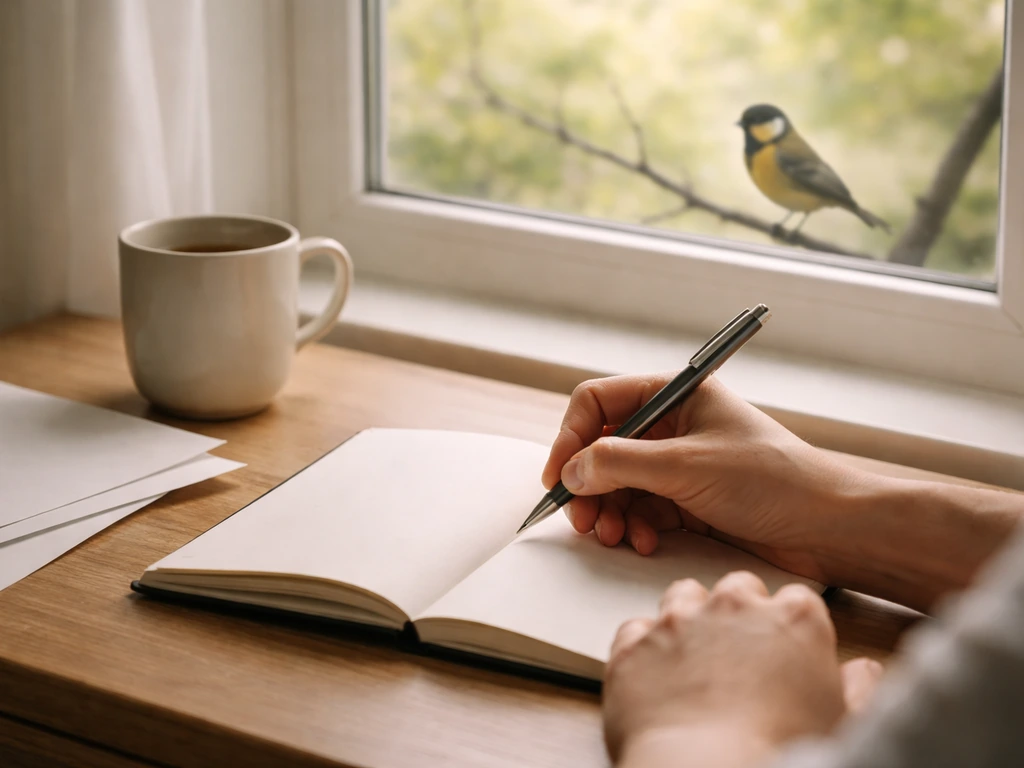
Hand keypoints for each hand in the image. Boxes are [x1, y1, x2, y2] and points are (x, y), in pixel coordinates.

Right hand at [541, 374, 872, 579]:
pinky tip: (644, 542)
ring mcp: (678, 463)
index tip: (559, 476)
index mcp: (675, 394)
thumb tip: (571, 471)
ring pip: (617, 483)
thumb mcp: (686, 466)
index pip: (599, 402)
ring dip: (608, 511)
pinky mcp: (687, 499)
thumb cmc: (772, 480)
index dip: (571, 437)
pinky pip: (640, 509)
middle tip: (582, 519)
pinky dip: (634, 526)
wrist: (829, 527)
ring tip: (613, 536)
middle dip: (588, 484)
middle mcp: (673, 424)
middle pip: (602, 447)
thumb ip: (620, 463)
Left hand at [604, 572, 882, 767]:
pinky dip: (643, 649)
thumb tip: (865, 672)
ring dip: (689, 619)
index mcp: (794, 619)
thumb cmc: (779, 754)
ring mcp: (678, 621)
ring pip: (683, 596)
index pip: (797, 599)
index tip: (785, 647)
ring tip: (694, 659)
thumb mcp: (842, 723)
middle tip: (739, 654)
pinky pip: (635, 630)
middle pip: (738, 588)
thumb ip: (858, 688)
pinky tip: (654, 676)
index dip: (789, 624)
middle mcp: (733, 606)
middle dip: (739, 612)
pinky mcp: (633, 645)